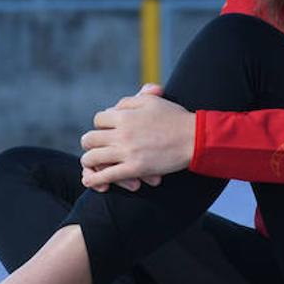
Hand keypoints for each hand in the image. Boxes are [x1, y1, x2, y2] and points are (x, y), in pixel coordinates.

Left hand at [80, 83, 194, 192]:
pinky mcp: (134, 169)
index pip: (98, 119)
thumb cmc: (175, 118)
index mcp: (125, 115)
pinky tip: (90, 181)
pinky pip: (106, 176)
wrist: (194, 138)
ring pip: (92, 158)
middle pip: (90, 139)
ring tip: (92, 163)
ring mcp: (127, 152)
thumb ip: (131, 101)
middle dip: (91, 143)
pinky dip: (94, 180)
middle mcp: (122, 133)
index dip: (101, 125)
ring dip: (89, 161)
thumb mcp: (152, 101)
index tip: (108, 130)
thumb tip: (115, 107)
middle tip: (96, 147)